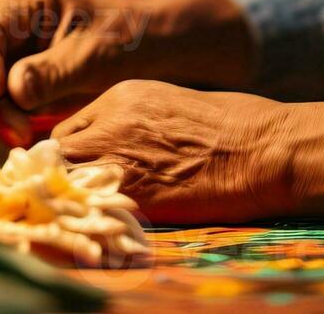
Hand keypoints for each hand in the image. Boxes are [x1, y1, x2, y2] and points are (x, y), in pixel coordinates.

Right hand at [0, 0, 254, 138]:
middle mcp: (4, 14)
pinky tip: (18, 133)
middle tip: (10, 130)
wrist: (143, 48)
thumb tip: (8, 90)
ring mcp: (2, 41)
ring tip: (19, 135)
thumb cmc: (123, 41)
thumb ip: (51, 73)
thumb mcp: (93, 57)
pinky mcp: (6, 68)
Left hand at [53, 80, 323, 222]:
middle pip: (57, 154)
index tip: (74, 171)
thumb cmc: (234, 125)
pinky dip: (92, 220)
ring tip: (86, 213)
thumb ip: (132, 120)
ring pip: (66, 182)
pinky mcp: (136, 194)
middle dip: (61, 177)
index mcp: (120, 96)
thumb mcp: (171, 103)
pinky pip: (92, 210)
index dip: (67, 155)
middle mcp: (111, 123)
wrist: (266, 148)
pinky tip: (103, 227)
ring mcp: (120, 158)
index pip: (65, 128)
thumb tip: (114, 144)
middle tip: (73, 197)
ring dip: (72, 199)